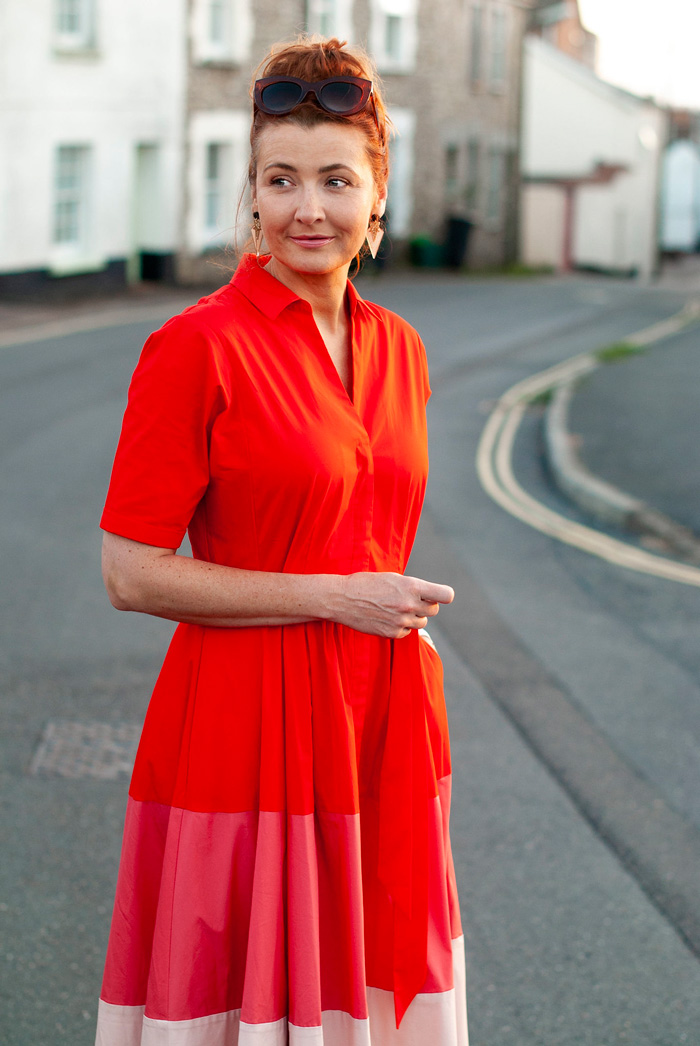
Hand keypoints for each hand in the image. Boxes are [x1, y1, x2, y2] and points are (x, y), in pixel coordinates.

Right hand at [332, 572, 454, 638]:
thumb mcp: (393, 577)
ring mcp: (401, 621)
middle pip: (434, 610)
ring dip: (414, 617)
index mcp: (411, 586)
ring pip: (422, 623)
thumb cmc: (367, 583)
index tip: (437, 596)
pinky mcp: (392, 633)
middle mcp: (409, 604)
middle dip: (426, 606)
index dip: (443, 596)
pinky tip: (387, 618)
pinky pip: (407, 632)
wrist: (342, 599)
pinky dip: (401, 627)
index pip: (445, 595)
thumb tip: (430, 597)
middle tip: (411, 601)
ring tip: (397, 609)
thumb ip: (413, 587)